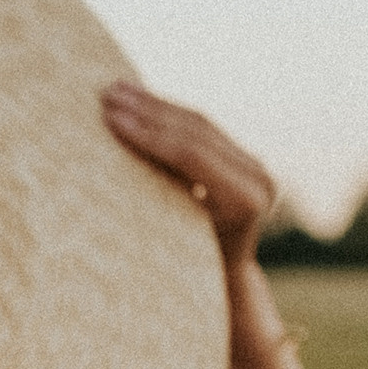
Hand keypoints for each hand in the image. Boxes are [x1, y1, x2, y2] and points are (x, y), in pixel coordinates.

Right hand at [100, 82, 275, 271]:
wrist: (224, 279)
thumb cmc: (187, 272)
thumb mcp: (173, 243)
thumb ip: (159, 203)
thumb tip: (114, 170)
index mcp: (246, 201)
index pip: (191, 155)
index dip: (148, 134)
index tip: (110, 118)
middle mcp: (259, 178)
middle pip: (196, 132)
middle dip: (148, 111)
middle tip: (108, 95)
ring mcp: (256, 165)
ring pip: (199, 123)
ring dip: (154, 104)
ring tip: (116, 89)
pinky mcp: (244, 156)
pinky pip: (202, 126)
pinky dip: (167, 112)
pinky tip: (138, 98)